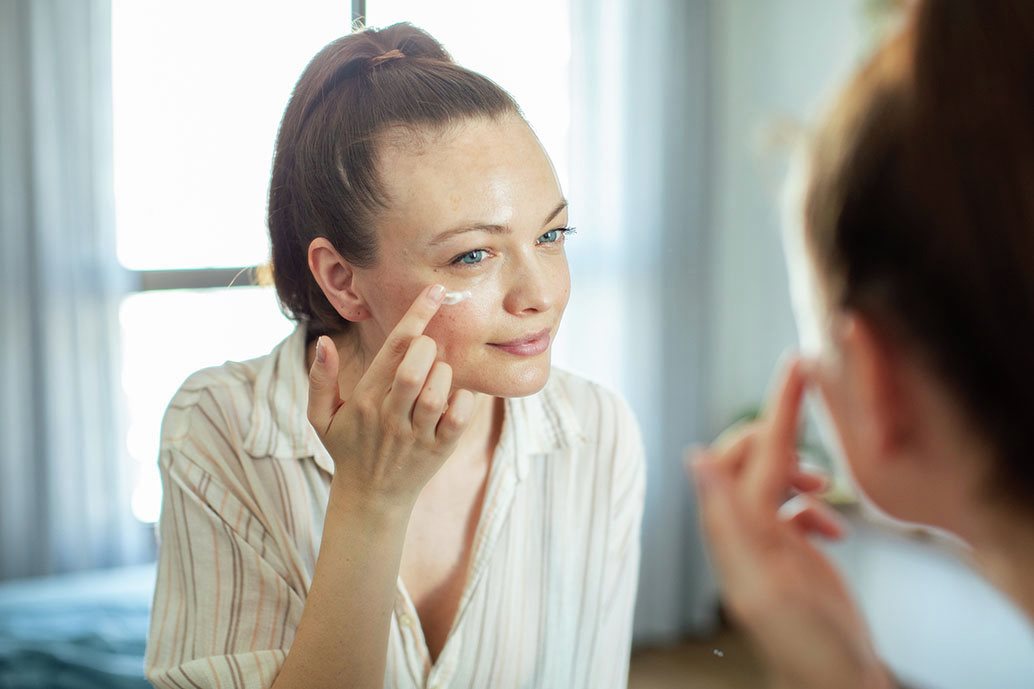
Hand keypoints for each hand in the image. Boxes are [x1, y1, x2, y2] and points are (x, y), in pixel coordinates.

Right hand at [307, 284, 477, 512]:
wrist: (371, 499)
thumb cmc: (348, 448)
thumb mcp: (321, 417)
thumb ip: (321, 379)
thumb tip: (323, 342)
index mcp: (365, 399)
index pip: (394, 349)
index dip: (417, 315)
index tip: (436, 291)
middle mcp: (390, 415)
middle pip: (414, 368)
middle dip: (428, 347)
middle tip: (429, 348)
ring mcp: (417, 434)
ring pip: (438, 392)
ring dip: (444, 374)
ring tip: (437, 375)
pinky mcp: (440, 449)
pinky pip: (460, 417)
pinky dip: (464, 400)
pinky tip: (455, 396)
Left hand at [690, 358, 892, 688]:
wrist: (836, 681)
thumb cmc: (810, 644)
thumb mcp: (768, 582)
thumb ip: (731, 520)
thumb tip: (694, 459)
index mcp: (734, 532)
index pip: (745, 454)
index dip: (774, 411)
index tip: (797, 367)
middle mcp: (741, 533)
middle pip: (748, 460)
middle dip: (780, 443)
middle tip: (815, 451)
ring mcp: (763, 544)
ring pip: (769, 479)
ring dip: (798, 473)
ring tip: (825, 491)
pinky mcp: (785, 556)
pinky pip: (790, 510)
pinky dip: (811, 508)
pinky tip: (831, 528)